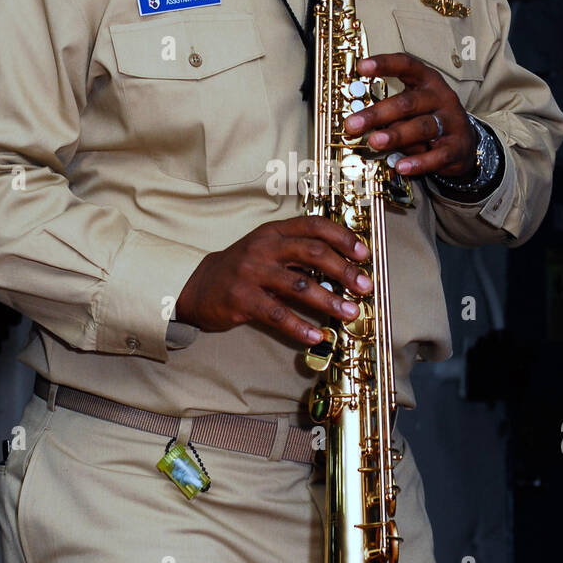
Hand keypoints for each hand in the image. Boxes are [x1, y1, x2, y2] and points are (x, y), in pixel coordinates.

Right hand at [175, 218, 373, 345]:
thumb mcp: (267, 250)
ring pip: (300, 286)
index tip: (364, 254)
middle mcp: (264, 247)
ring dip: (329, 301)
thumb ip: (297, 254)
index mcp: (274, 231)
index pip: (314, 226)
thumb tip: (343, 269)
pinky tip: (317, 337)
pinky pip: (278, 315)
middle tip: (364, 286)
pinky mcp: (242, 298)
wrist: (198, 286)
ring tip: (349, 313)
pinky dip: (300, 327)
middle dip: (344, 270)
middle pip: (313, 253)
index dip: (343, 237)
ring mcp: (251, 272)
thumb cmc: (242, 269)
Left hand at [343, 53, 476, 179]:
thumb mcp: (412, 107)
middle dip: (378, 114)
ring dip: (396, 136)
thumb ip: (388, 111)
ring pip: (422, 127)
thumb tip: (356, 122)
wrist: (464, 144)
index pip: (406, 65)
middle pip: (408, 103)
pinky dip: (418, 162)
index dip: (385, 64)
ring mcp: (452, 122)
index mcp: (427, 81)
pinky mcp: (457, 147)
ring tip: (374, 142)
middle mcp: (441, 97)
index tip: (362, 67)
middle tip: (353, 124)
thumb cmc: (429, 119)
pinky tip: (401, 166)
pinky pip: (437, 155)